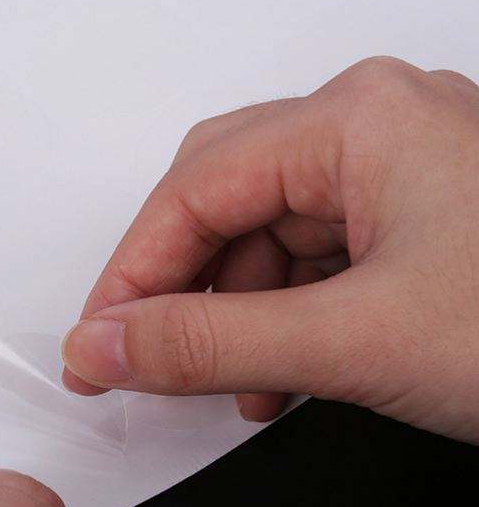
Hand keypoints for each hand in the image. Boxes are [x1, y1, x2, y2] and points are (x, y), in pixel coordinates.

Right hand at [62, 57, 478, 442]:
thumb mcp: (354, 341)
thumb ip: (209, 343)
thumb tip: (102, 344)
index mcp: (358, 121)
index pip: (193, 190)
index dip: (130, 275)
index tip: (92, 347)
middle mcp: (374, 130)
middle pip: (223, 200)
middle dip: (176, 286)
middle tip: (139, 356)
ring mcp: (398, 176)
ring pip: (265, 238)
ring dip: (229, 314)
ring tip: (226, 385)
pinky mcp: (415, 225)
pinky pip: (311, 263)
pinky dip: (278, 321)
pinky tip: (278, 375)